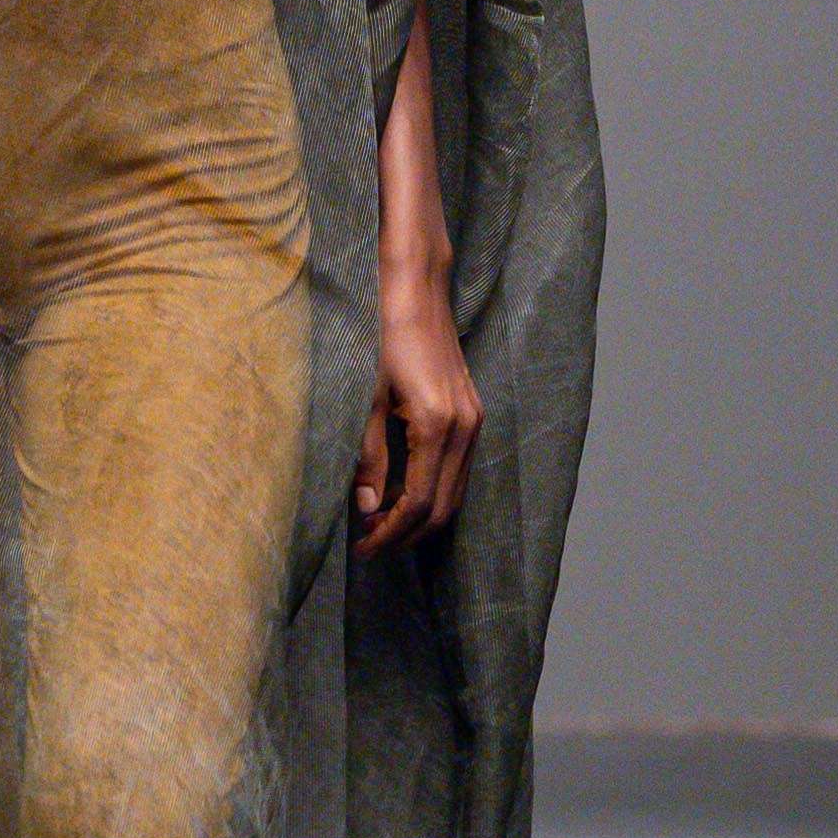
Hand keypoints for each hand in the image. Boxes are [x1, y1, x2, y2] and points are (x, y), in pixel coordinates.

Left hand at [354, 254, 480, 552]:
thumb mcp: (364, 399)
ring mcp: (474, 421)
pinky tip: (403, 492)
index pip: (420, 503)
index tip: (363, 546)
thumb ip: (369, 457)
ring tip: (381, 524)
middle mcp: (465, 428)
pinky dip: (434, 491)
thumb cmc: (381, 337)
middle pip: (444, 507)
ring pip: (455, 492)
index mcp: (437, 426)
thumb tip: (369, 509)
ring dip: (421, 516)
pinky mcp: (472, 413)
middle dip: (406, 533)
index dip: (390, 532)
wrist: (415, 292)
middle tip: (369, 543)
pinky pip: (458, 470)